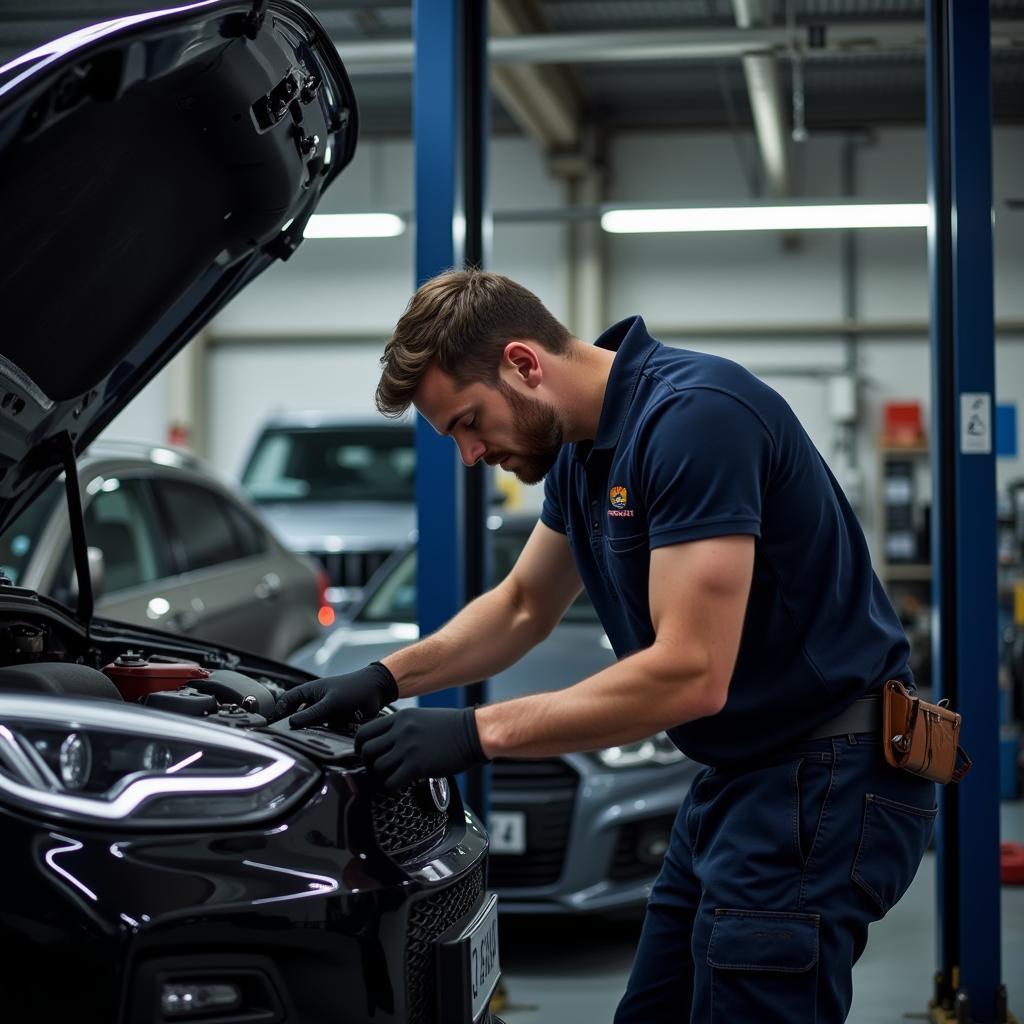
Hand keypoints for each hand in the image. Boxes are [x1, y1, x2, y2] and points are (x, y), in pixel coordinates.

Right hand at [274, 662, 398, 728]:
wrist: (377, 690)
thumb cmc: (353, 689)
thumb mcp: (331, 702)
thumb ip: (311, 714)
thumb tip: (291, 723)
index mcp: (309, 691)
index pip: (286, 701)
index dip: (278, 712)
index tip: (273, 725)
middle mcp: (314, 701)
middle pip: (297, 716)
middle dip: (296, 726)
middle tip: (289, 737)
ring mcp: (324, 711)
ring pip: (311, 726)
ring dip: (314, 731)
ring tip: (313, 737)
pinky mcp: (334, 720)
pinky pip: (325, 730)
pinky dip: (327, 733)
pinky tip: (330, 735)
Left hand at [354, 707, 488, 789]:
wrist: (473, 732)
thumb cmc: (451, 728)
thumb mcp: (421, 718)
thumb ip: (400, 727)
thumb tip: (385, 743)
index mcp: (400, 717)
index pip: (364, 732)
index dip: (361, 747)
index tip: (366, 755)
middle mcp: (400, 731)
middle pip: (366, 751)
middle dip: (369, 763)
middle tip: (379, 769)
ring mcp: (408, 748)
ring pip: (377, 767)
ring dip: (381, 776)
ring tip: (392, 778)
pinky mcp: (417, 766)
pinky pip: (391, 782)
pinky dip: (391, 787)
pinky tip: (400, 785)